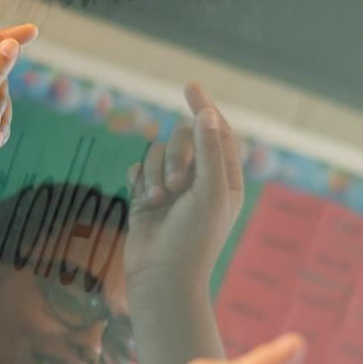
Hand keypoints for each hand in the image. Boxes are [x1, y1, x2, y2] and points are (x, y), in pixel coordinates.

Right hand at [124, 83, 244, 294]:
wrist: (161, 277)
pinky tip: (141, 198)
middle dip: (175, 156)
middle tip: (175, 184)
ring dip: (154, 172)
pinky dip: (137, 179)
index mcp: (225, 178)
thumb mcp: (210, 193)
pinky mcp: (145, 198)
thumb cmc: (193, 239)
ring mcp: (171, 188)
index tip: (189, 86)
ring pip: (156, 154)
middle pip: (182, 140)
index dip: (205, 108)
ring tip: (157, 200)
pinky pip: (137, 169)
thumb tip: (206, 114)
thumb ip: (210, 152)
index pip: (217, 132)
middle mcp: (199, 180)